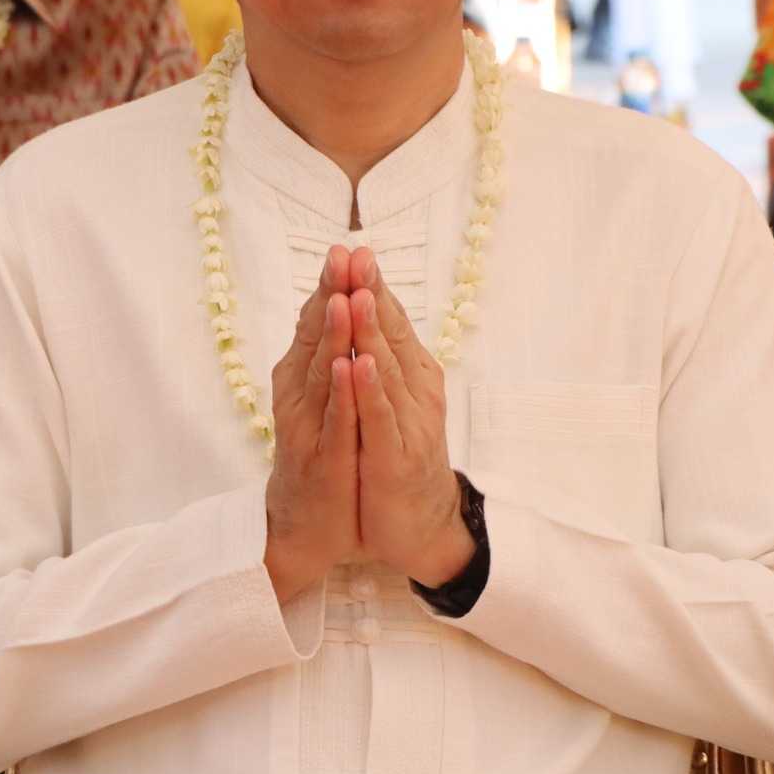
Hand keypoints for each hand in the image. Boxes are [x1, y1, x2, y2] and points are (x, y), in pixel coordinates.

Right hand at [264, 247, 360, 602]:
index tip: (347, 246)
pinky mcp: (324, 459)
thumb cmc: (319, 455)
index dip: (331, 284)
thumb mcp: (321, 399)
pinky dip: (340, 394)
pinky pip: (334, 421)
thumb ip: (322, 353)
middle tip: (341, 254)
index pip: (317, 321)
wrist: (306, 527)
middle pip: (315, 337)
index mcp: (302, 377)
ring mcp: (309, 427)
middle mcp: (299, 395)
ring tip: (343, 299)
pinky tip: (346, 367)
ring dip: (332, 334)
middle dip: (330, 294)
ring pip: (322, 374)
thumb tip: (332, 301)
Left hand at [346, 248, 472, 587]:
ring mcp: (408, 424)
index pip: (392, 322)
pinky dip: (369, 391)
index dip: (373, 286)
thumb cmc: (400, 453)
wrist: (419, 523)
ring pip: (386, 371)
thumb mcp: (392, 399)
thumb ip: (384, 354)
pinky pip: (379, 419)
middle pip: (391, 336)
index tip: (354, 250)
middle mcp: (415, 392)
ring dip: (371, 332)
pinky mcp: (395, 458)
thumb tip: (368, 303)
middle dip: (371, 294)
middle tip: (356, 256)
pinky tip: (358, 364)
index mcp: (412, 374)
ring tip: (357, 296)